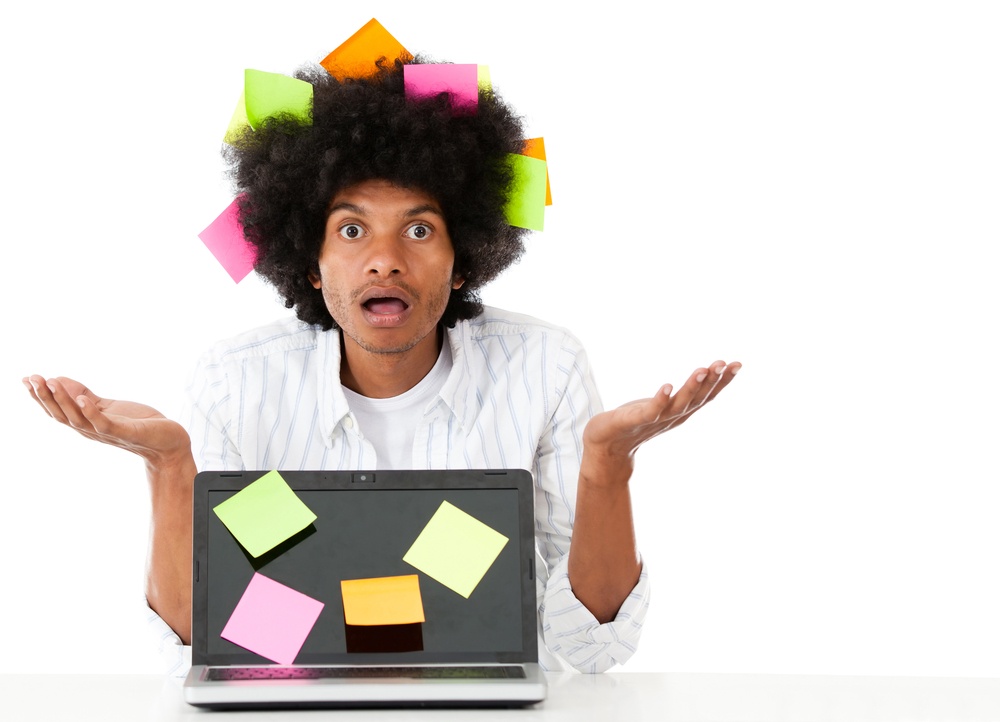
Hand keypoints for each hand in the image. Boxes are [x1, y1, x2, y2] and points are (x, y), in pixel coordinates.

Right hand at [23, 375, 190, 467]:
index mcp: (86, 423)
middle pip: (61, 415)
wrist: (168, 443)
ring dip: (63, 401)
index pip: (57, 411)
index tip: (26, 379)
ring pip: (78, 420)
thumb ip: (85, 396)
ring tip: (52, 383)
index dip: (40, 397)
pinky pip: (104, 424)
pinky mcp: (125, 433)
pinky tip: (83, 398)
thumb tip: (58, 380)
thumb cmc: (138, 424)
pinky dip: (92, 412)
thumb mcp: (108, 407)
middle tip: (32, 378)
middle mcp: (91, 431)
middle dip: (45, 397)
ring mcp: (107, 433)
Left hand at [583, 360, 740, 462]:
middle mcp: (672, 417)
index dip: (722, 381)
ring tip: (702, 370)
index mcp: (681, 411)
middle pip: (697, 399)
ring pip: (678, 404)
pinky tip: (667, 387)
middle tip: (723, 363)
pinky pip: (650, 411)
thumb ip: (683, 395)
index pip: (706, 396)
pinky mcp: (634, 421)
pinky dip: (660, 400)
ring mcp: (655, 420)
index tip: (737, 364)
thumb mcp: (665, 406)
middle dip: (712, 381)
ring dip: (691, 387)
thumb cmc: (636, 421)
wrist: (607, 448)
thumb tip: (705, 374)